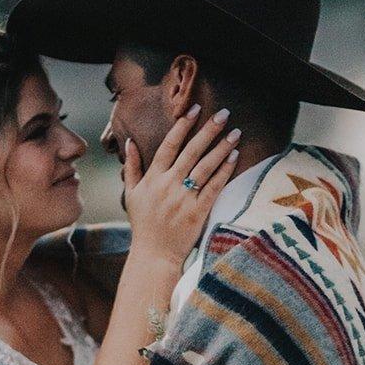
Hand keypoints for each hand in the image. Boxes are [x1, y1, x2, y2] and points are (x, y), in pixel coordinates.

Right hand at [123, 107, 240, 268]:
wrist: (154, 255)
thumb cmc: (143, 225)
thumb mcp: (132, 194)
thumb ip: (132, 167)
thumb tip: (129, 142)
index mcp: (153, 178)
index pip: (169, 145)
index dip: (183, 126)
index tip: (195, 109)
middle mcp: (168, 185)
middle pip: (191, 151)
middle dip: (208, 130)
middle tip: (224, 114)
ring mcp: (183, 198)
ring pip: (205, 167)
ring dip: (221, 148)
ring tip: (235, 133)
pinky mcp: (197, 212)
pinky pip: (214, 187)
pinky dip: (224, 171)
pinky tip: (234, 157)